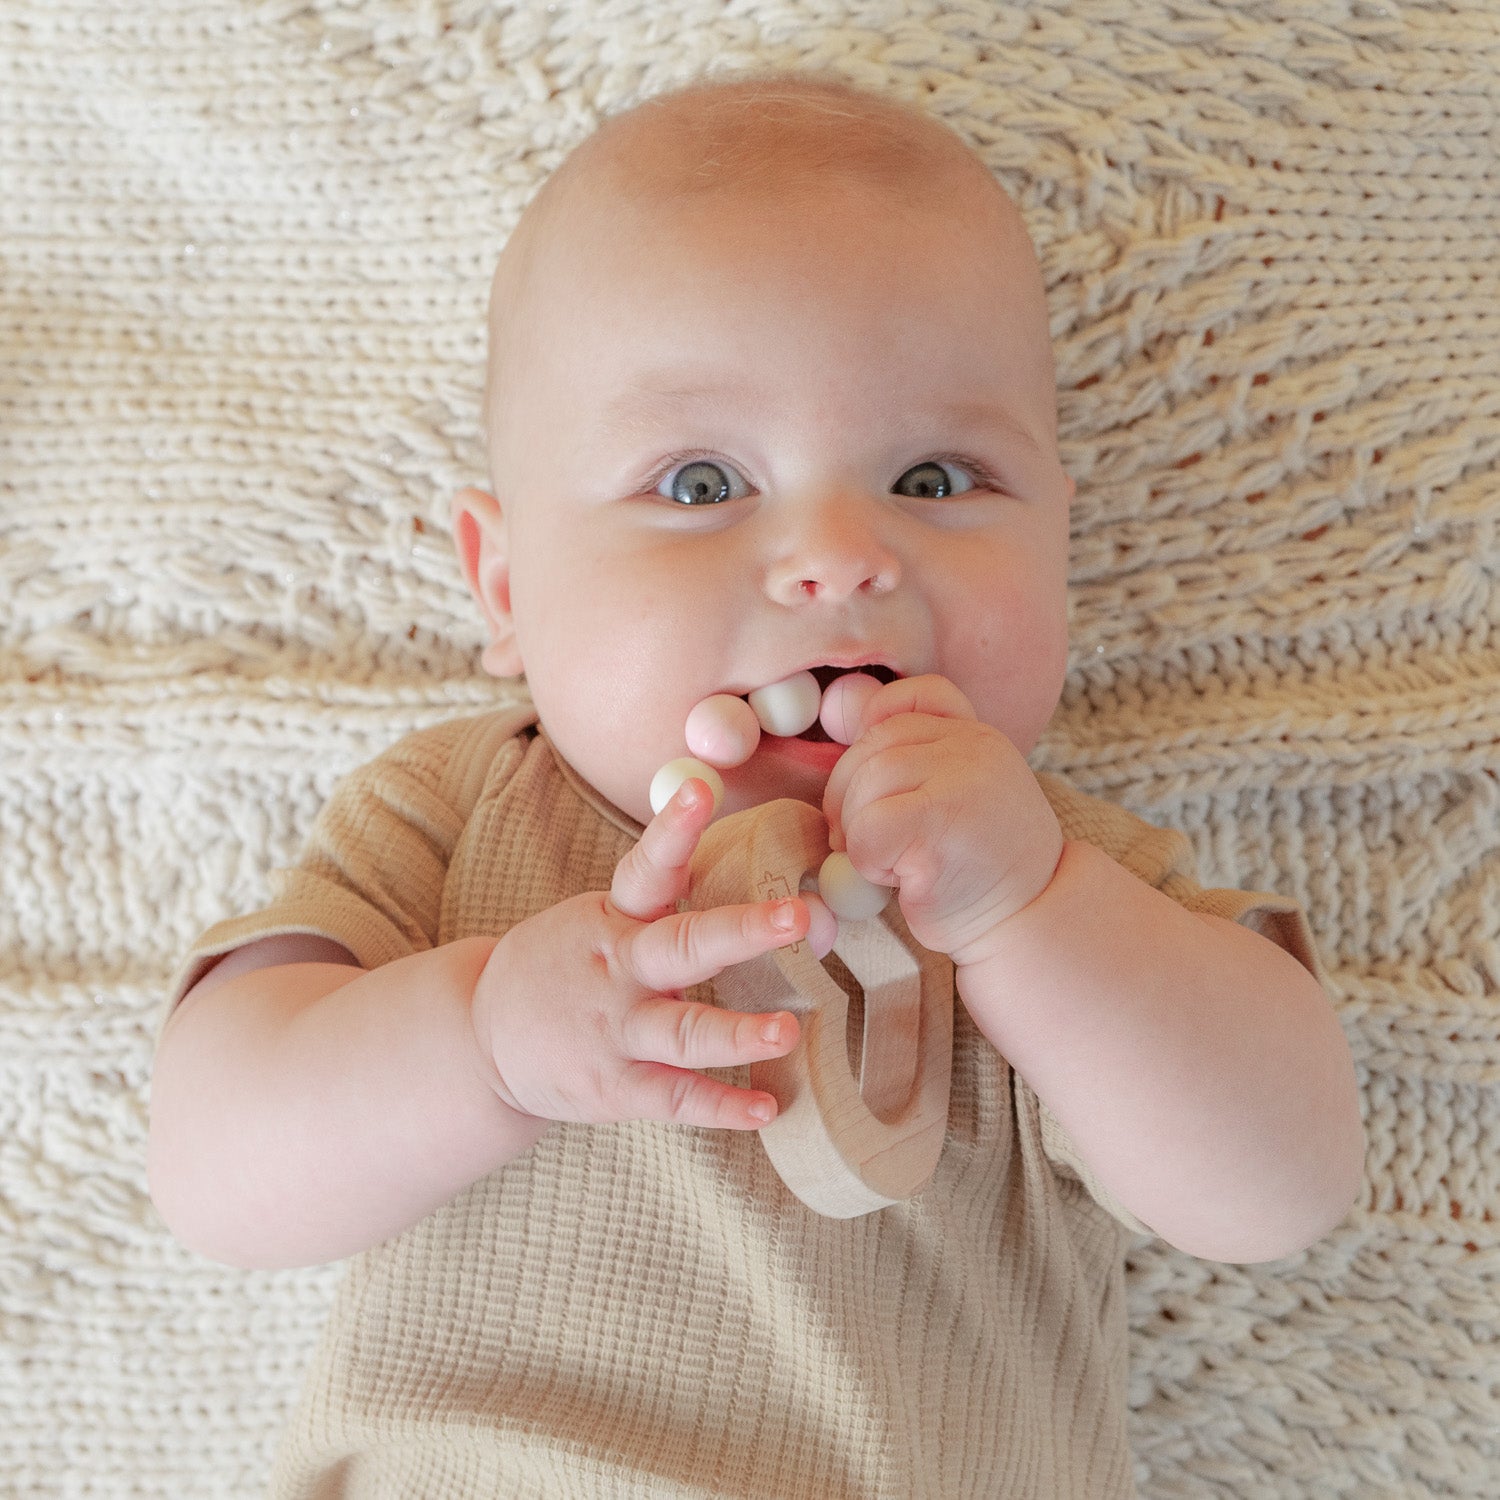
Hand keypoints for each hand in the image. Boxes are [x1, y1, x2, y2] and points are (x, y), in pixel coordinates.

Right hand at [469, 779, 804, 1129]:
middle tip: (796, 914)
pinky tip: (765, 1110)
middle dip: (741, 931)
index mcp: (614, 920)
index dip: (673, 830)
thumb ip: (661, 905)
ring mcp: (615, 1033)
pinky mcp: (613, 1089)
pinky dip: (721, 1108)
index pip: (646, 868)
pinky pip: (675, 1099)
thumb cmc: (559, 968)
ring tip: (787, 1031)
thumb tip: (752, 873)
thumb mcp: (594, 920)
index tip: (700, 787)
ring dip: (737, 1033)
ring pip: (683, 1033)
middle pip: (683, 946)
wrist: (481, 1042)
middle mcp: (618, 972)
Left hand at [821, 675, 1062, 966]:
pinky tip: (901, 879)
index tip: (875, 784)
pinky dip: (867, 862)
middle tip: (867, 842)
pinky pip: (866, 831)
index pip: (911, 696)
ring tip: (894, 862)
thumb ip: (918, 758)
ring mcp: (961, 781)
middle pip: (872, 746)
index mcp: (975, 735)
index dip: (874, 727)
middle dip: (850, 797)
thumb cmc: (977, 866)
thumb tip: (839, 719)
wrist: (1026, 921)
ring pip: (864, 787)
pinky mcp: (941, 825)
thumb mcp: (959, 792)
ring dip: (859, 834)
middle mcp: (972, 747)